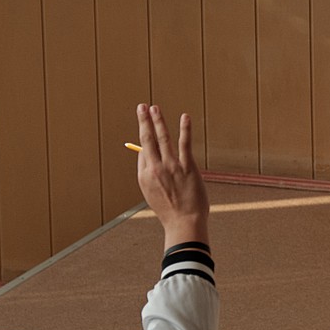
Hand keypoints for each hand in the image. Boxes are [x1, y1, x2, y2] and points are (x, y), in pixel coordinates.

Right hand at [135, 104, 208, 246]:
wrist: (184, 222)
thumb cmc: (171, 209)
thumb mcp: (153, 193)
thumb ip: (151, 174)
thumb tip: (148, 156)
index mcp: (144, 176)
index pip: (143, 151)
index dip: (146, 140)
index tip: (147, 125)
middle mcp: (154, 168)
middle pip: (147, 140)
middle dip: (143, 121)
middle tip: (141, 106)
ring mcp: (171, 166)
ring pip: (163, 138)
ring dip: (158, 120)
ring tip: (154, 107)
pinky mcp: (188, 166)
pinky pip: (185, 143)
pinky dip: (185, 129)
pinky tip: (185, 117)